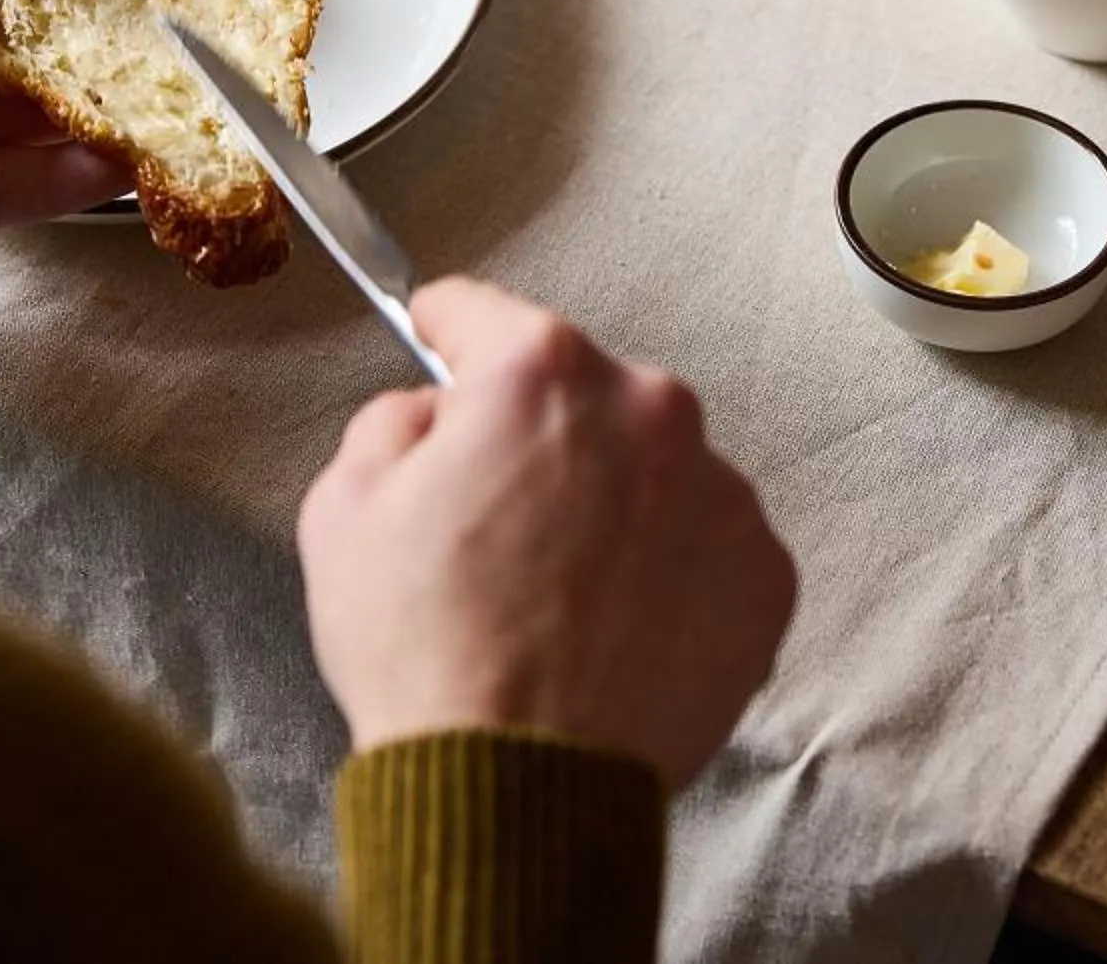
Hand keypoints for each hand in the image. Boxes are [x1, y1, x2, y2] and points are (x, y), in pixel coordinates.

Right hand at [298, 279, 796, 787]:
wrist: (516, 792)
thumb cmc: (431, 657)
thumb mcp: (343, 509)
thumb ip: (389, 422)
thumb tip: (431, 413)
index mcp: (542, 375)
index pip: (483, 314)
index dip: (445, 332)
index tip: (440, 338)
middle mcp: (650, 411)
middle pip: (580, 395)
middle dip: (534, 438)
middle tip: (490, 522)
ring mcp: (720, 494)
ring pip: (652, 470)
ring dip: (612, 505)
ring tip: (556, 596)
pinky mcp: (763, 574)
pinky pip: (705, 547)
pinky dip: (666, 574)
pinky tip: (611, 627)